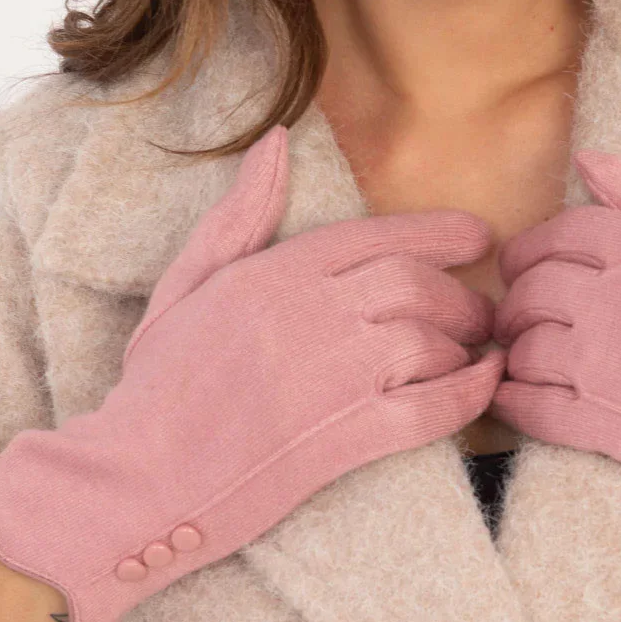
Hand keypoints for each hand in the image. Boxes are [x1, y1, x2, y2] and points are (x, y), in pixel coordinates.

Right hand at [0, 125, 503, 621]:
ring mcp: (332, 376)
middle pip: (417, 284)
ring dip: (465, 346)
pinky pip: (434, 406)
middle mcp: (311, 313)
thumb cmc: (159, 385)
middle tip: (479, 311)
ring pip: (432, 340)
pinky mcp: (346, 437)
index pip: (378, 235)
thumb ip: (240, 215)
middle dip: (460, 296)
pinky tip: (483, 387)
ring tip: (475, 353)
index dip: (439, 232)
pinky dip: (470, 394)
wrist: (136, 480)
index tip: (476, 237)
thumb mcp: (188, 284)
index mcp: (274, 272)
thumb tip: (275, 142)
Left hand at [488, 150, 620, 560]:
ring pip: (524, 347)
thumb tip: (588, 162)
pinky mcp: (611, 430)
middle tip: (530, 314)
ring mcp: (614, 368)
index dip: (534, 248)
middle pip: (531, 288)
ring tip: (537, 356)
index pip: (560, 232)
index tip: (532, 266)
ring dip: (520, 349)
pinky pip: (529, 407)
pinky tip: (527, 396)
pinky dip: (515, 400)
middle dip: (521, 299)